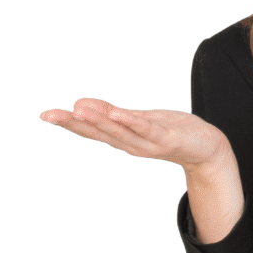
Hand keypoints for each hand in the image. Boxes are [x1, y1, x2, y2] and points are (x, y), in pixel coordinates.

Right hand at [41, 99, 230, 172]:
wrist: (207, 148)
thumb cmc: (171, 132)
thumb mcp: (136, 120)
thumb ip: (110, 114)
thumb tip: (79, 105)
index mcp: (122, 138)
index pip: (91, 130)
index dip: (68, 123)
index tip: (45, 115)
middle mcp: (131, 144)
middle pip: (99, 132)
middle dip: (73, 123)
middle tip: (50, 114)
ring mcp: (149, 143)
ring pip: (119, 131)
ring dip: (98, 121)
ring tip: (77, 111)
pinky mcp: (167, 138)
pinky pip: (146, 129)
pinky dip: (130, 122)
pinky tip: (116, 113)